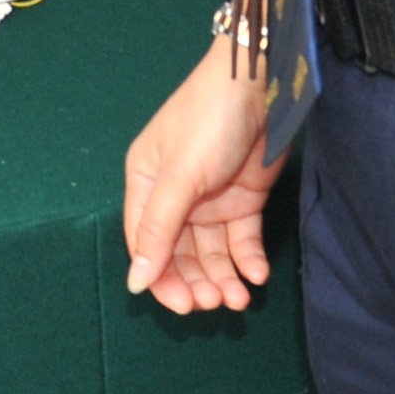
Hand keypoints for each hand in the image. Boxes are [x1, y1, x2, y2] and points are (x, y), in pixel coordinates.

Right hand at [121, 39, 284, 312]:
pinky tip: (257, 275)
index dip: (161, 278)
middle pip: (180, 253)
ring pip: (211, 253)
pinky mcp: (243, 199)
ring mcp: (210, 200)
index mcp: (146, 185)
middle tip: (214, 302)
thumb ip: (158, 231)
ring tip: (239, 298)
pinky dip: (248, 260)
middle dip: (196, 281)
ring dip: (223, 278)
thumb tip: (135, 283)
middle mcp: (175, 196)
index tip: (182, 306)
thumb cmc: (207, 123)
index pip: (146, 244)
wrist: (259, 86)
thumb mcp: (179, 177)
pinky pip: (241, 240)